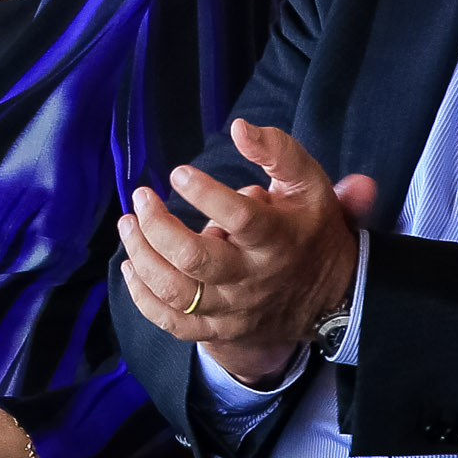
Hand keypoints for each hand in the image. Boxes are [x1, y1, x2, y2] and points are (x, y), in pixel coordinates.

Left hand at [116, 120, 377, 386]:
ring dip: (142, 256)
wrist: (330, 297)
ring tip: (128, 225)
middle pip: (196, 259)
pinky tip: (131, 266)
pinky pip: (172, 322)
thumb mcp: (308, 184)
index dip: (205, 194)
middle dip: (158, 227)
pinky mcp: (219, 329)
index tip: (177, 173)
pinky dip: (143, 297)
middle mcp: (252, 278)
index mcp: (277, 239)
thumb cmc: (309, 229)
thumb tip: (239, 128)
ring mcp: (233, 308)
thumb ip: (278, 151)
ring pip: (177, 292)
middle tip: (141, 198)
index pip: (241, 218)